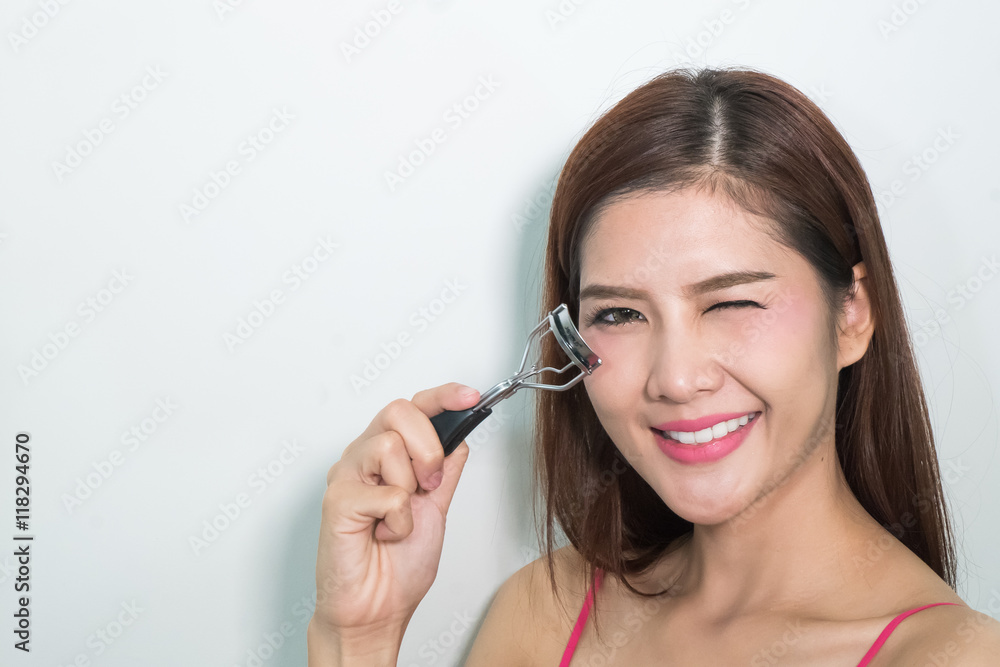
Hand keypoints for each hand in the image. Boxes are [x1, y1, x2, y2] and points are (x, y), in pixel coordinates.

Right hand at [310, 382, 479, 649]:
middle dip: (429, 447)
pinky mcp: (336, 501)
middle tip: (430, 486)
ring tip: (400, 519)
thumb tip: (462, 435)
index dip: (443, 396)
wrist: (377, 610)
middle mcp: (362, 458)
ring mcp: (346, 476)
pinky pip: (385, 493)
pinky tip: (384, 535)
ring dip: (410, 488)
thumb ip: (446, 471)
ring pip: (389, 446)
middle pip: (399, 411)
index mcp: (387, 456)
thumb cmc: (398, 567)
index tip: (471, 396)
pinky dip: (398, 521)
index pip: (413, 408)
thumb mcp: (437, 509)